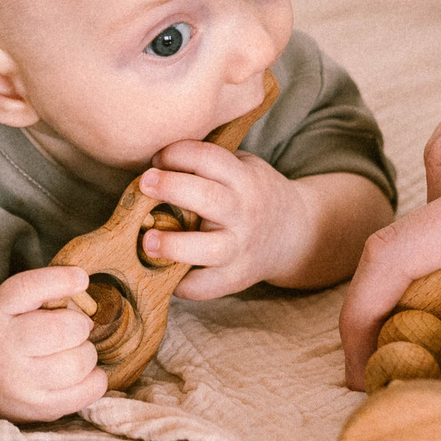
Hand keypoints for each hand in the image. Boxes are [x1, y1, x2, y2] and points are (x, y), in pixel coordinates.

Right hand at [0, 265, 107, 420]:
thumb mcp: (5, 304)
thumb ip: (38, 291)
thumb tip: (82, 285)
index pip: (28, 289)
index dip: (61, 280)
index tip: (81, 279)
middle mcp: (5, 350)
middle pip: (63, 331)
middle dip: (79, 326)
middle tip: (72, 329)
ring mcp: (22, 385)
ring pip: (79, 363)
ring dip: (86, 353)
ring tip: (72, 352)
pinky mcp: (41, 409)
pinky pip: (89, 390)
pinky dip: (94, 378)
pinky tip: (79, 373)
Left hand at [138, 144, 307, 298]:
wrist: (296, 233)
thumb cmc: (254, 194)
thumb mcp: (243, 167)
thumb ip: (210, 163)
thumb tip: (153, 156)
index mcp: (244, 179)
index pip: (209, 158)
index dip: (177, 153)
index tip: (156, 158)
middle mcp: (243, 213)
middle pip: (206, 198)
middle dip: (171, 187)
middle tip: (144, 183)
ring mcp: (240, 249)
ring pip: (208, 248)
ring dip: (174, 245)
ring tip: (147, 240)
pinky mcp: (235, 279)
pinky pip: (206, 286)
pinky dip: (182, 284)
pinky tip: (161, 273)